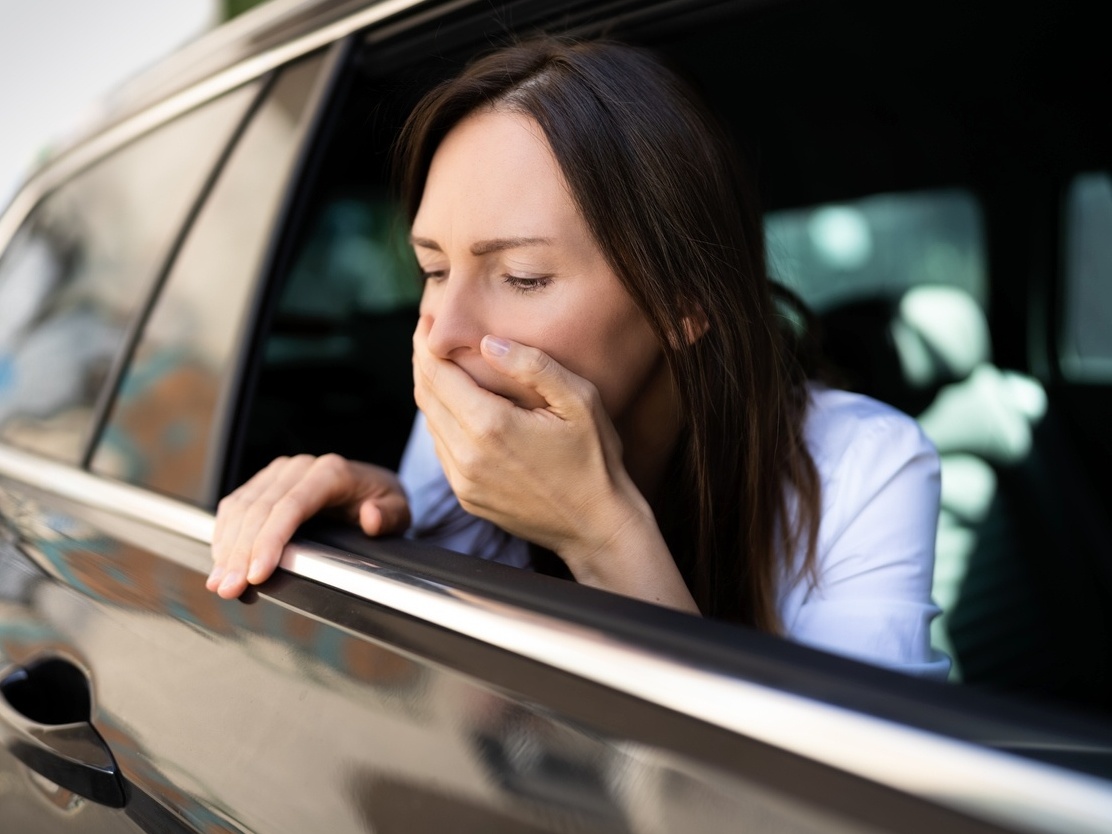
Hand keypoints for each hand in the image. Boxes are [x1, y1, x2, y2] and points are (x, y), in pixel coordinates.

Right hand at [207, 454, 409, 598]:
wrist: (371, 486)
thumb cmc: (382, 501)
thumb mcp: (399, 509)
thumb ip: (389, 515)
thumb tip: (371, 517)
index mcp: (331, 472)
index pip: (290, 506)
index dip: (269, 541)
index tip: (256, 574)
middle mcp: (300, 468)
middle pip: (259, 510)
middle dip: (240, 553)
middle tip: (229, 588)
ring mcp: (279, 473)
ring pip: (241, 508)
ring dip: (226, 547)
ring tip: (220, 582)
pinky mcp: (264, 482)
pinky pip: (236, 506)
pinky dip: (224, 535)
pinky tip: (221, 561)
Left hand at [412, 316, 646, 571]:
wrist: (598, 526)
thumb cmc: (596, 460)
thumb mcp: (579, 401)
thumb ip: (532, 365)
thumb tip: (488, 342)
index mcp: (491, 425)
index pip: (437, 374)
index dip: (425, 344)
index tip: (425, 321)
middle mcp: (467, 456)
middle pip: (426, 396)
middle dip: (423, 362)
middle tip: (426, 336)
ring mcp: (463, 481)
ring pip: (430, 424)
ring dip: (431, 392)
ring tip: (440, 366)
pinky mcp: (467, 497)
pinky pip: (443, 450)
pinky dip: (442, 422)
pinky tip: (458, 407)